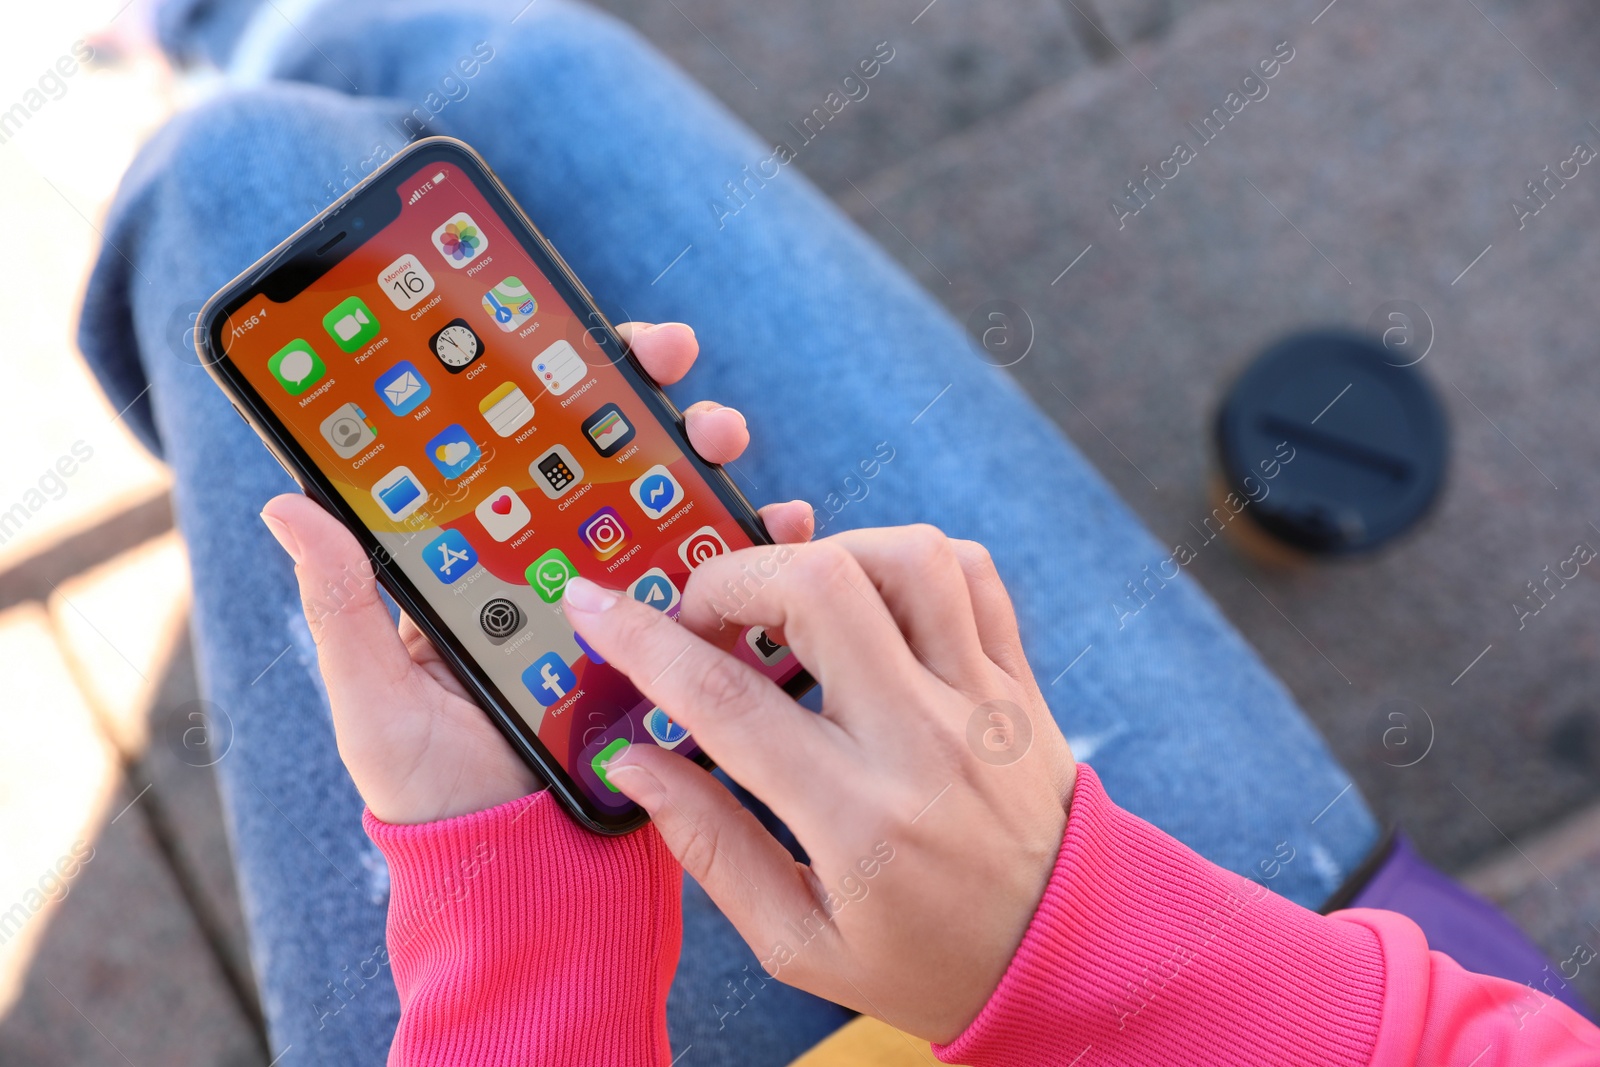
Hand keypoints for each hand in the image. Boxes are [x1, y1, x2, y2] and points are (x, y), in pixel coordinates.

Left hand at [259, 321, 813, 824]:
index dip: (548, 392)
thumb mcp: (372, 699)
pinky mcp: (675, 653)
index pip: (516, 460)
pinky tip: (781, 524)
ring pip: (668, 515)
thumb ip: (346, 606)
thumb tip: (287, 504)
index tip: (577, 340)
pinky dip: (757, 553)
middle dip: (643, 405)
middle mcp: (555, 578)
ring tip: (723, 438)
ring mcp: (621, 613)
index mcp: (482, 570)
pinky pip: (718, 592)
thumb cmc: (433, 792)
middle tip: (668, 368)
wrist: (520, 876)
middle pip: (604, 470)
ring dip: (704, 462)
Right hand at [562, 526, 1076, 1042]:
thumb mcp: (800, 942)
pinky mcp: (1017, 679)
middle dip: (734, 578)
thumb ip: (710, 846)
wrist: (1072, 959)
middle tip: (705, 617)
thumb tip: (636, 762)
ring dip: (827, 556)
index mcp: (856, 818)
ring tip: (790, 605)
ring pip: (905, 558)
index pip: (726, 698)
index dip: (643, 642)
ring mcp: (980, 698)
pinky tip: (871, 602)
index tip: (595, 606)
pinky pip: (971, 574)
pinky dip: (908, 561)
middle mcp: (921, 740)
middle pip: (820, 588)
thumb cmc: (929, 961)